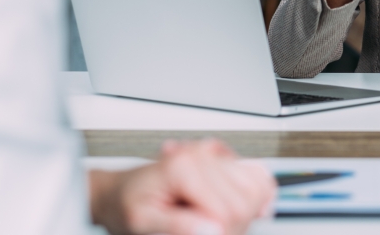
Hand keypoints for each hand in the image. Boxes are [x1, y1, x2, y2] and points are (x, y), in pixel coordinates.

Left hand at [91, 139, 274, 234]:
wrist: (121, 191)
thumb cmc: (128, 205)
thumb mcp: (141, 222)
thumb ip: (175, 226)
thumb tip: (213, 230)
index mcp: (183, 167)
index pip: (227, 211)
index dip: (221, 234)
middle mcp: (202, 154)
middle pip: (245, 201)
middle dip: (234, 226)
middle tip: (208, 232)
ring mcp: (214, 153)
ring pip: (257, 187)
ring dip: (245, 212)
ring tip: (217, 222)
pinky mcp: (223, 158)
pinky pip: (257, 175)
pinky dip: (257, 195)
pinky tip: (241, 210)